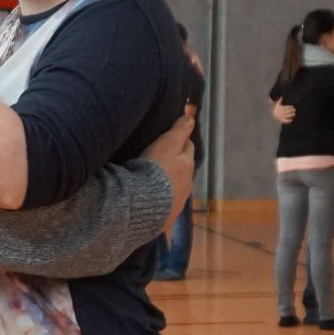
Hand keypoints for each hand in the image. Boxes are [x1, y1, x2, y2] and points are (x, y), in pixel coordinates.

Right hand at [143, 112, 193, 229]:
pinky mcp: (166, 219)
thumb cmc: (154, 171)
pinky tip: (151, 200)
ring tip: (155, 181)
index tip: (171, 137)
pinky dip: (161, 201)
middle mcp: (187, 184)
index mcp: (186, 165)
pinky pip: (166, 206)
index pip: (187, 146)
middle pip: (184, 169)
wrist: (142, 206)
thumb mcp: (166, 144)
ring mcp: (177, 203)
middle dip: (178, 163)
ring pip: (176, 188)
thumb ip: (179, 131)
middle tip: (163, 158)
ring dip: (169, 183)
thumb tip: (191, 116)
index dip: (180, 140)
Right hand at [271, 100, 295, 124]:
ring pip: (285, 116)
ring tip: (294, 114)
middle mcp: (279, 113)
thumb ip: (279, 101)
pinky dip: (287, 121)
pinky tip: (291, 120)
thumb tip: (281, 97)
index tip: (293, 107)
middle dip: (290, 111)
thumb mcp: (276, 105)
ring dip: (290, 115)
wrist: (270, 116)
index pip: (285, 107)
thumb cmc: (275, 109)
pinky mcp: (280, 120)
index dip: (289, 107)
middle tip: (295, 110)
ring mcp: (279, 117)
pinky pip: (284, 121)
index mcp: (278, 109)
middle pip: (286, 111)